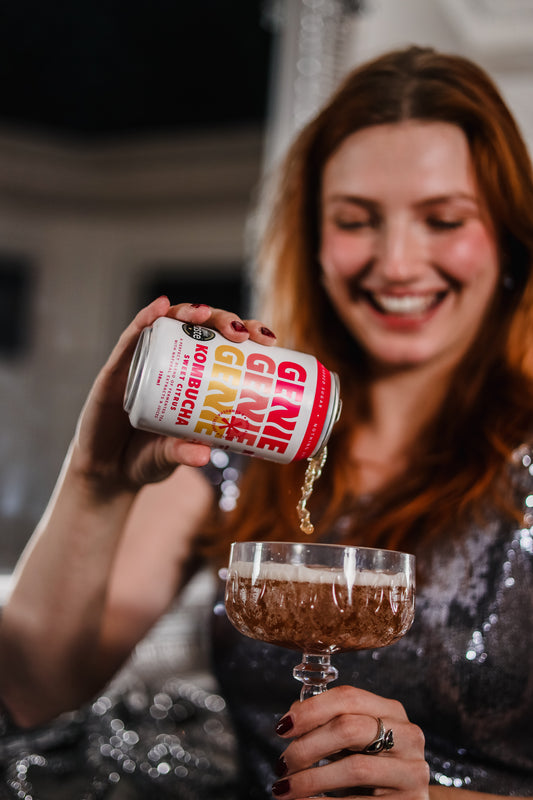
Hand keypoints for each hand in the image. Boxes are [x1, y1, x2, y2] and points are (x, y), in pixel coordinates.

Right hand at [70, 297, 276, 495]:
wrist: (106, 472)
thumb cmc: (148, 457)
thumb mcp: (171, 457)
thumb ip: (184, 454)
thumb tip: (205, 454)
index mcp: (196, 380)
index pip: (226, 348)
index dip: (248, 336)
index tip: (268, 341)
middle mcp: (172, 364)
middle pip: (203, 329)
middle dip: (224, 322)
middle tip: (241, 333)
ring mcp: (144, 362)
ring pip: (170, 325)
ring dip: (189, 313)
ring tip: (204, 314)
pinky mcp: (115, 369)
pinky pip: (131, 338)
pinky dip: (145, 318)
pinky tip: (160, 307)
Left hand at [273, 685, 428, 797]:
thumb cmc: (374, 763)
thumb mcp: (357, 739)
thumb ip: (330, 722)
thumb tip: (293, 715)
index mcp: (392, 710)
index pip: (348, 697)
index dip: (311, 710)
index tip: (282, 727)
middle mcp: (408, 736)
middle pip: (348, 729)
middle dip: (307, 746)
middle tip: (282, 763)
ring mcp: (412, 771)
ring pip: (355, 768)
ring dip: (311, 779)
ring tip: (284, 787)